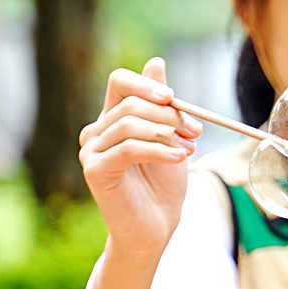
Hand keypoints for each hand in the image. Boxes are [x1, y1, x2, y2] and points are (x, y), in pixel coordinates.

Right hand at [79, 58, 200, 259]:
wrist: (156, 227)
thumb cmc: (162, 185)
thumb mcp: (170, 138)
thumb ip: (162, 104)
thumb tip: (156, 61)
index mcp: (112, 119)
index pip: (120, 82)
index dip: (147, 85)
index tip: (175, 99)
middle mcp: (96, 131)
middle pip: (131, 103)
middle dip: (169, 115)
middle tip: (195, 132)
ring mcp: (91, 151)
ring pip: (130, 123)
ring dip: (167, 133)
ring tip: (189, 148)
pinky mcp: (94, 170)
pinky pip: (128, 148)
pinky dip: (158, 149)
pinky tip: (179, 157)